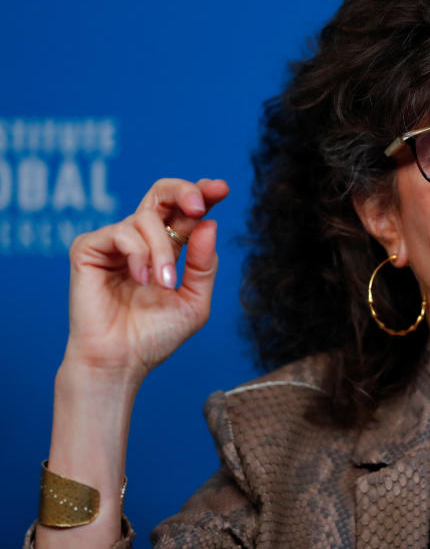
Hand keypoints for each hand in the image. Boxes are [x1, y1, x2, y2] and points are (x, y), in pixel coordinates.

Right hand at [62, 178, 229, 381]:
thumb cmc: (155, 335)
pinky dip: (139, 254)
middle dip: (184, 190)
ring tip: (165, 283)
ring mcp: (114, 242)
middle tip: (200, 204)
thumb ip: (204, 264)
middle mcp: (141, 239)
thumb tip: (210, 223)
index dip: (202, 194)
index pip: (185, 211)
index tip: (222, 188)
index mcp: (168, 248)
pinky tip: (141, 280)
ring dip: (163, 251)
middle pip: (161, 193)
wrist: (122, 361)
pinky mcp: (89, 248)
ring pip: (146, 217)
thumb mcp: (194, 300)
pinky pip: (121, 232)